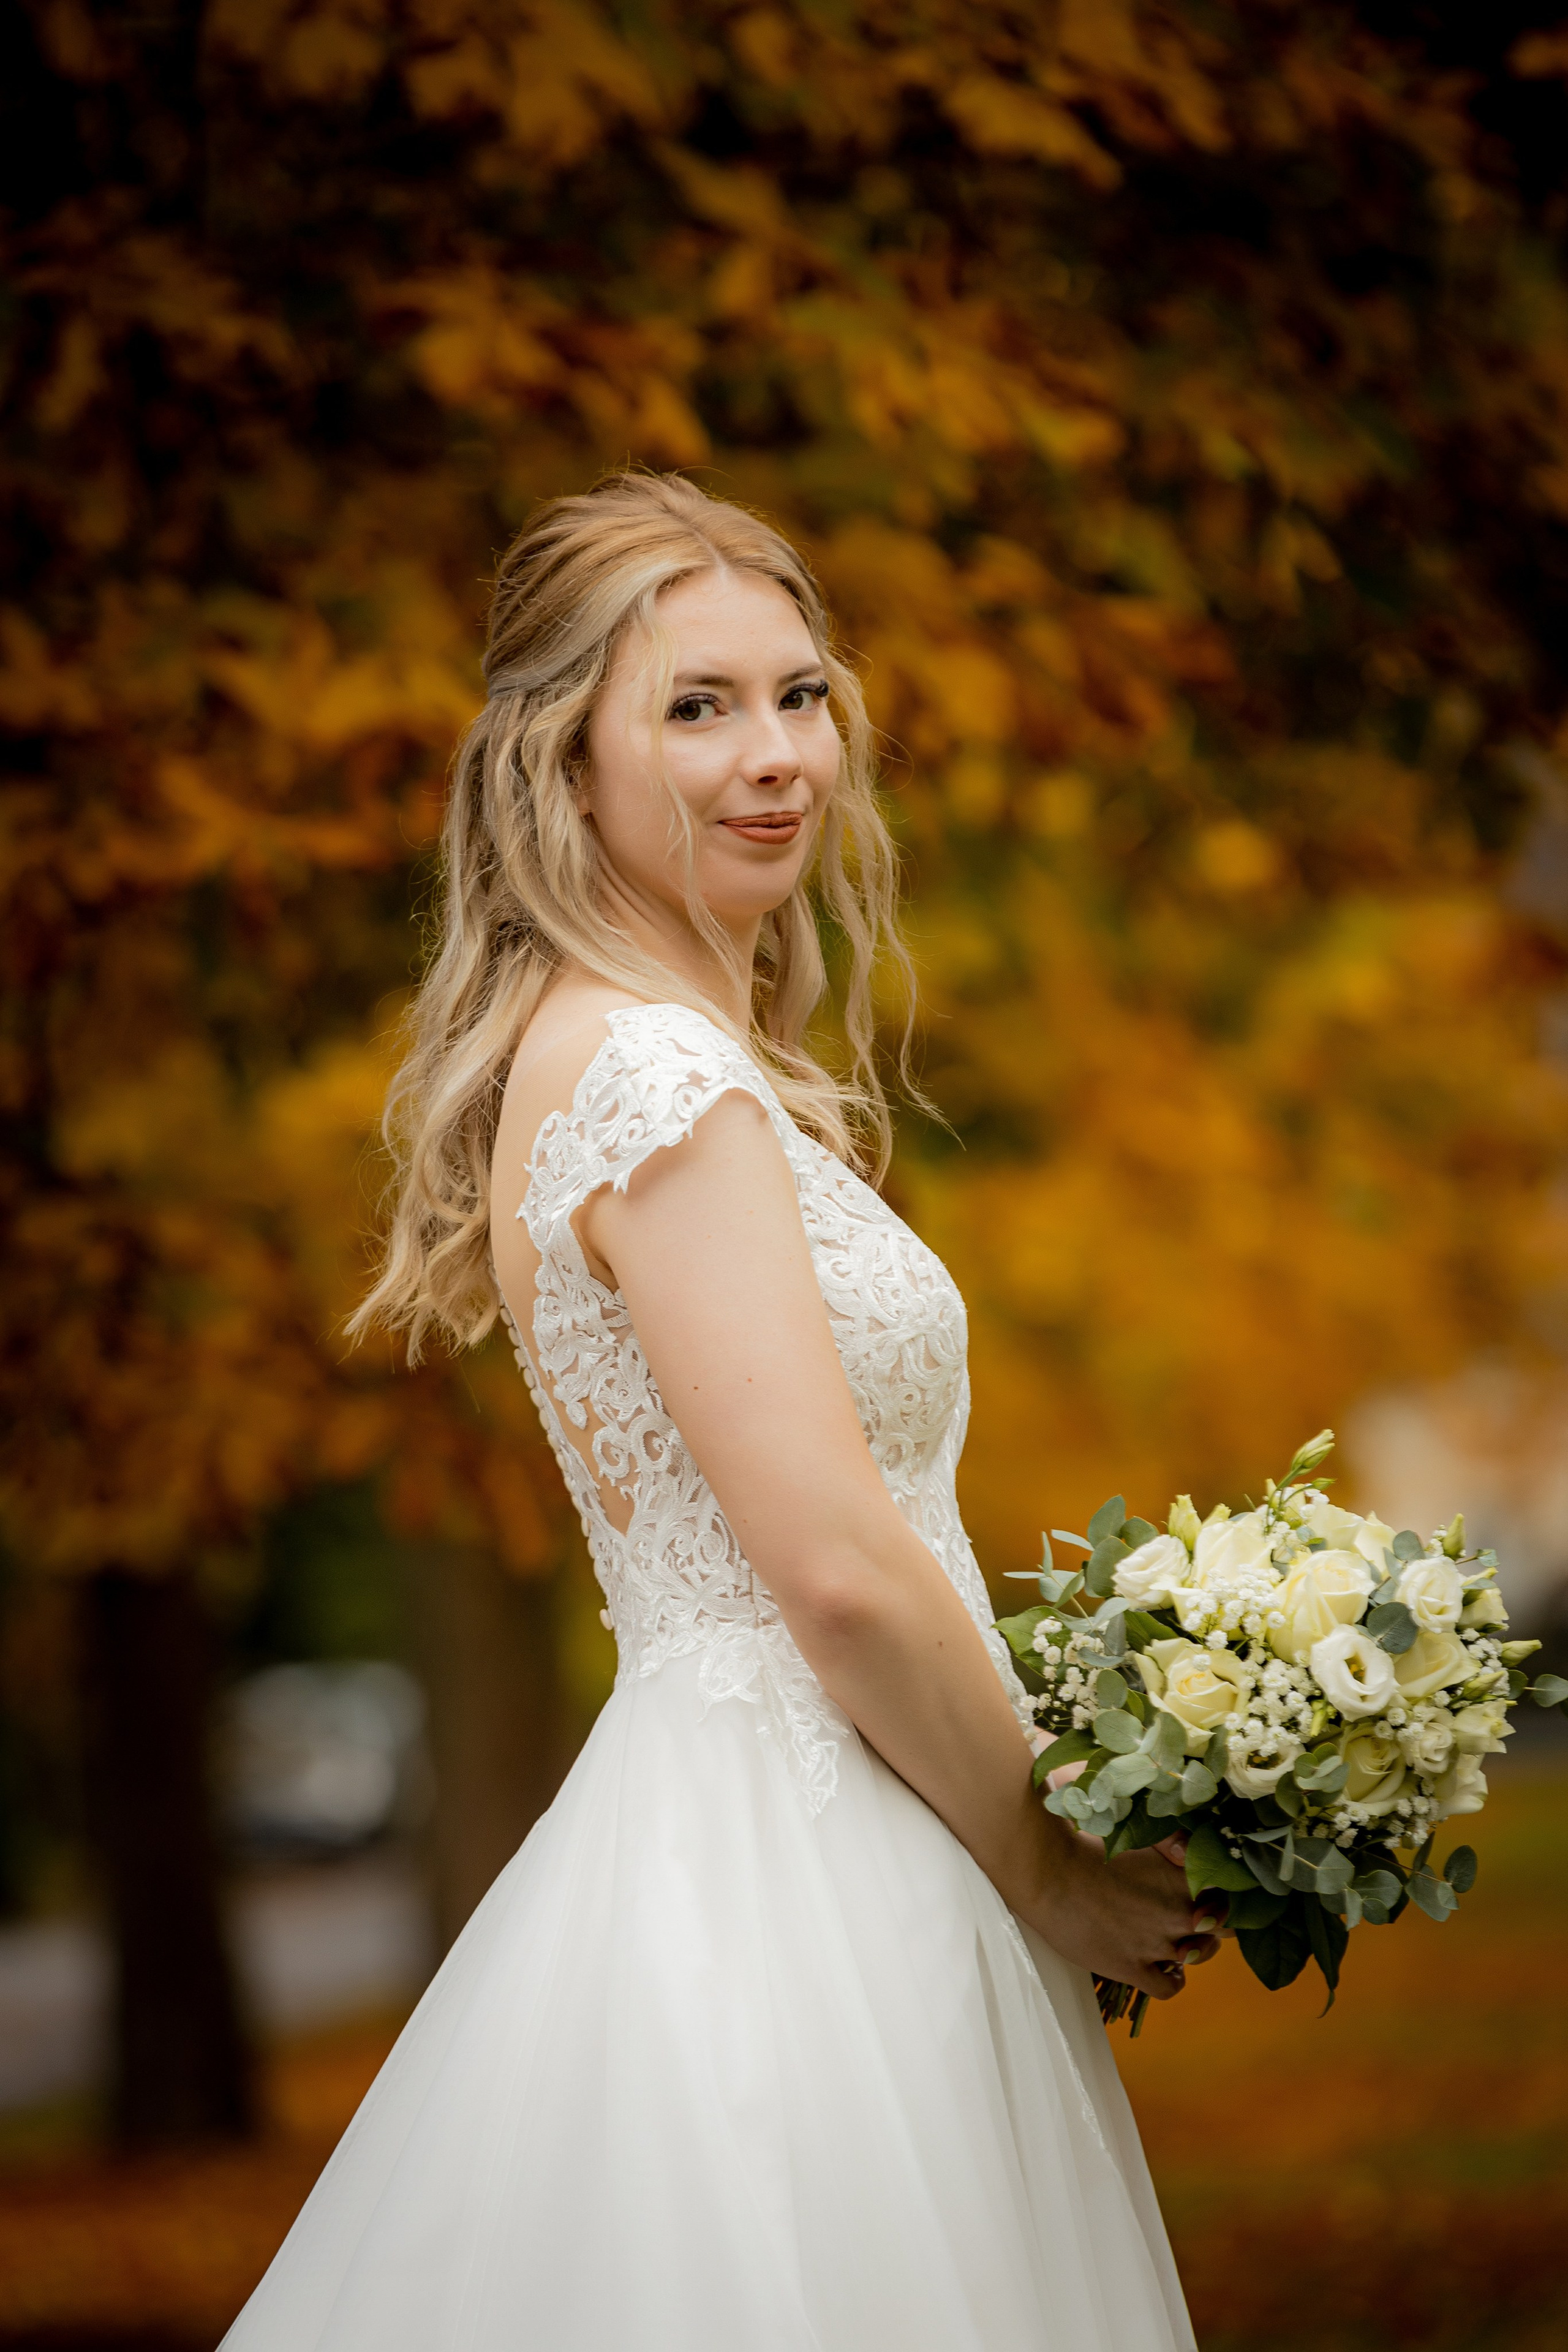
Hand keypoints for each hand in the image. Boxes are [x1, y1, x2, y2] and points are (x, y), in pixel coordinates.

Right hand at [1023, 1829, 1222, 1999]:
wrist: (1047, 1872)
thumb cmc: (1087, 1842)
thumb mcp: (1138, 1830)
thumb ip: (1174, 1838)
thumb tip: (1191, 1849)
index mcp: (1183, 1876)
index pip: (1226, 1891)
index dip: (1217, 1892)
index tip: (1203, 1891)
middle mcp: (1178, 1913)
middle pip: (1220, 1927)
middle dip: (1208, 1921)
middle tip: (1187, 1913)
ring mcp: (1157, 1945)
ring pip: (1198, 1956)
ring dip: (1191, 1948)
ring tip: (1171, 1938)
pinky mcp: (1133, 1969)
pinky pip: (1169, 1988)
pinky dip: (1169, 1980)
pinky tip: (1160, 1967)